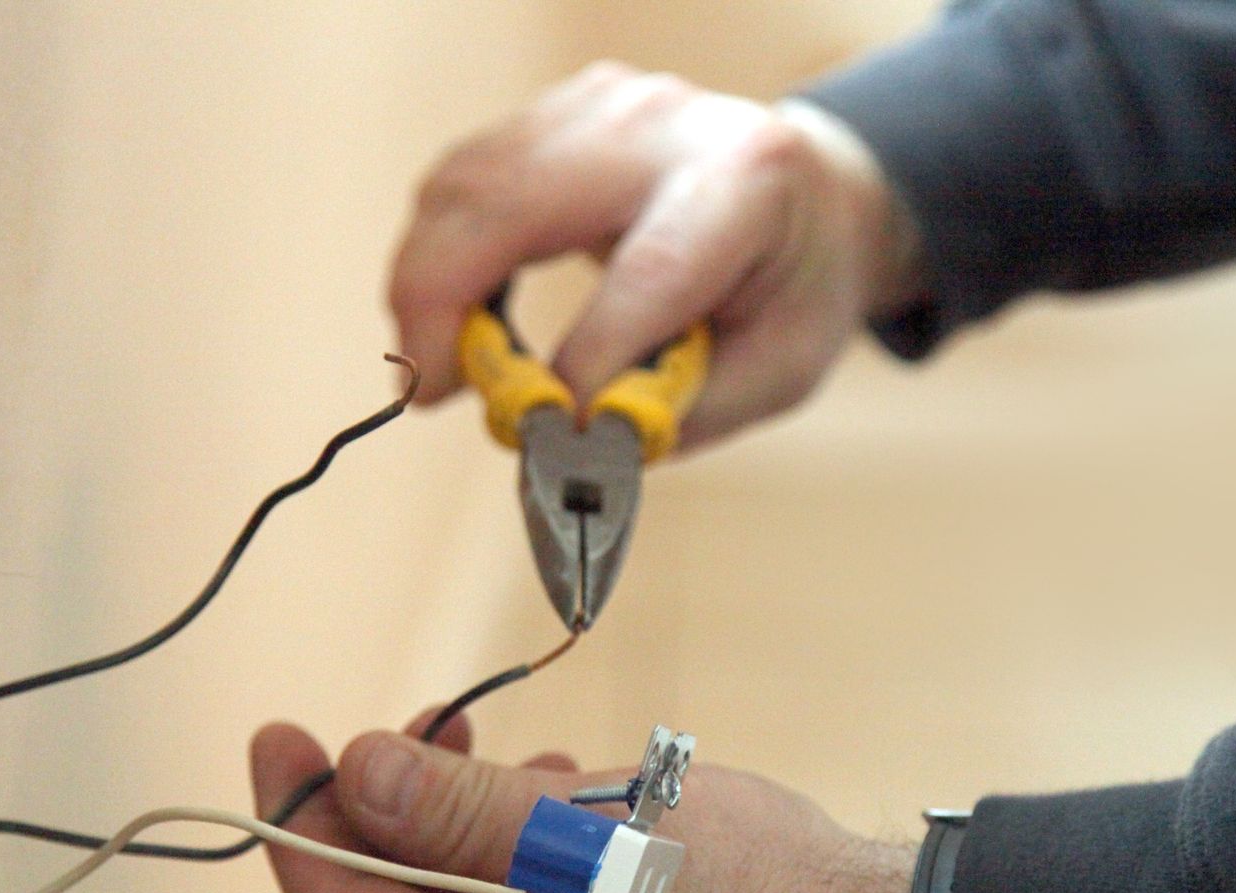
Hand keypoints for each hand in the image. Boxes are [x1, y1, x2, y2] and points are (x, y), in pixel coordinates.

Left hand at [249, 713, 914, 892]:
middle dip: (397, 810)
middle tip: (416, 727)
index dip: (300, 829)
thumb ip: (462, 813)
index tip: (282, 741)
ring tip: (512, 753)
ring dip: (469, 818)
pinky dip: (523, 844)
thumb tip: (355, 775)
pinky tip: (559, 788)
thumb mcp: (591, 837)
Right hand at [388, 61, 924, 449]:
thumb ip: (677, 413)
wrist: (807, 203)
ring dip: (428, 287)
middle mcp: (662, 126)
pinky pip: (460, 184)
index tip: (549, 428)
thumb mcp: (774, 373)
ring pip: (462, 185)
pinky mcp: (553, 116)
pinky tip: (457, 320)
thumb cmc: (789, 295)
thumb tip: (568, 443)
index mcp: (745, 185)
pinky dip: (439, 259)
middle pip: (508, 200)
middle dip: (442, 305)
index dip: (586, 360)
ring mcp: (597, 106)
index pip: (647, 272)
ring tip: (448, 366)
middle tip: (433, 390)